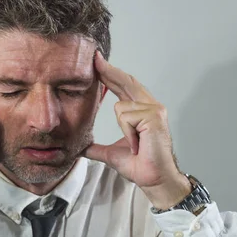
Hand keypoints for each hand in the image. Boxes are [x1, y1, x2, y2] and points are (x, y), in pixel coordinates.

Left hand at [84, 51, 190, 208]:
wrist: (152, 179)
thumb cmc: (139, 166)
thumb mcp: (111, 154)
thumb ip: (97, 148)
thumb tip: (81, 148)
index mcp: (143, 111)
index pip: (125, 87)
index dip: (111, 74)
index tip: (97, 63)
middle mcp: (151, 106)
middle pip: (126, 82)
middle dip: (109, 71)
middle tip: (94, 58)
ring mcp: (154, 109)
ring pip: (121, 107)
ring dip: (123, 130)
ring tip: (134, 144)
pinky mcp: (154, 116)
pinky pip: (126, 117)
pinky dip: (127, 134)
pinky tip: (137, 144)